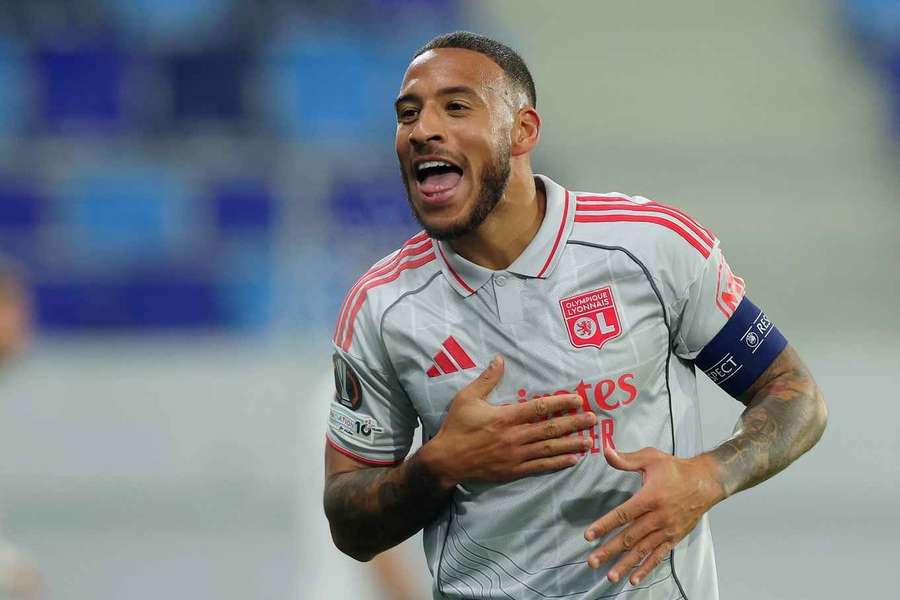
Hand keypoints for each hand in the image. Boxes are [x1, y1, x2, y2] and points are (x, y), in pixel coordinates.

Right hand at [423, 355, 595, 486]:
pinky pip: (540, 466)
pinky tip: (572, 460)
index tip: (577, 400)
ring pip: (549, 449)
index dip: (560, 403)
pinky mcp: (513, 470)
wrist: (446, 460)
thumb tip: (499, 359)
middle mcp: (514, 436)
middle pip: (550, 429)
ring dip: (571, 444)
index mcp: (505, 417)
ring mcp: (515, 455)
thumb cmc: (456, 427)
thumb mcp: (467, 398)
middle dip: (573, 423)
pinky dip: (557, 464)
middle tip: (592, 420)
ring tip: (589, 441)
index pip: (539, 408)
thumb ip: (486, 380)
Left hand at [584, 446, 725, 585]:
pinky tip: (634, 579)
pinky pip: (659, 556)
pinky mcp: (674, 537)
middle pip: (630, 537)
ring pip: (643, 550)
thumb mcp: (651, 458)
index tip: (589, 536)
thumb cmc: (676, 469)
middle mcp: (658, 518)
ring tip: (610, 576)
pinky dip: (646, 568)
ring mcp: (667, 530)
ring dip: (625, 564)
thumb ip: (626, 459)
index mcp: (650, 498)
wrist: (707, 481)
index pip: (622, 515)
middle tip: (592, 562)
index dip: (604, 526)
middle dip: (609, 550)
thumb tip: (605, 449)